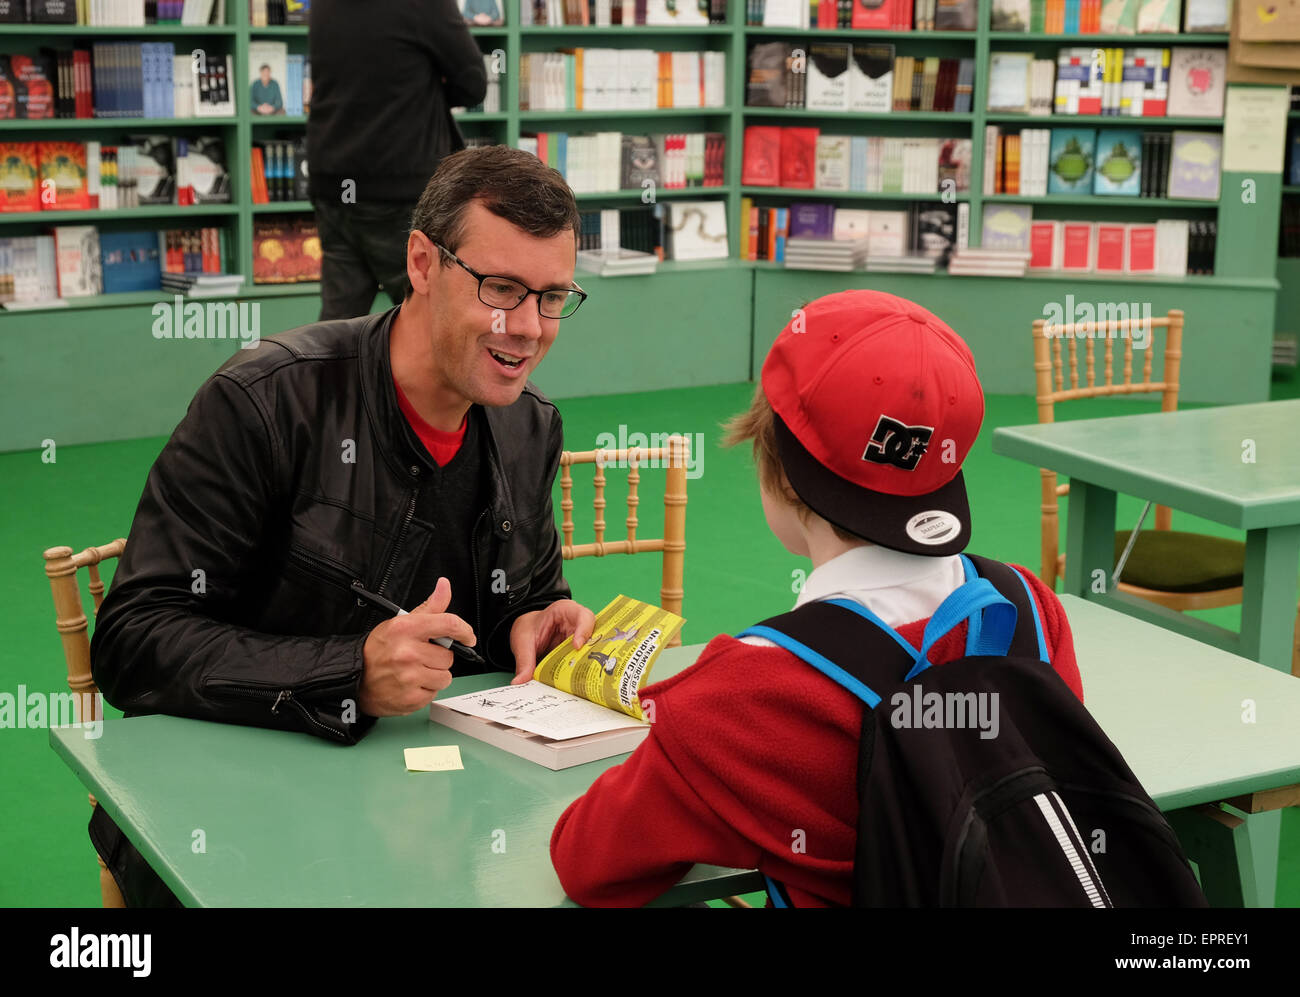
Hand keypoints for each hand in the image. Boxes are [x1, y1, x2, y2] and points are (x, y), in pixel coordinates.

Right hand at [359, 577, 475, 715]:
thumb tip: (444, 585)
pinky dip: (426, 690)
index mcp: (406, 629)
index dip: (464, 631)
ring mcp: (409, 677)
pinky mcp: (411, 698)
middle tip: (420, 657)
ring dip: (434, 675)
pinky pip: (434, 692)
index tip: (468, 637)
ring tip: (415, 671)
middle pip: (448, 656)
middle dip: (439, 657)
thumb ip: (429, 607)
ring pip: (445, 676)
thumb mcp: (400, 622)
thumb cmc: (378, 650)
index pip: (449, 624)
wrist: (355, 678)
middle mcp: (407, 653)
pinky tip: (411, 684)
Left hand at [509, 599, 595, 684]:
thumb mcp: (523, 642)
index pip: (583, 616)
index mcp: (565, 611)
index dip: (583, 630)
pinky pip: (584, 661)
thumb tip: (521, 681)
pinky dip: (581, 670)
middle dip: (589, 652)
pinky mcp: (579, 652)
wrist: (526, 632)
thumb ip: (524, 661)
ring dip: (586, 664)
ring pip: (592, 650)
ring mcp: (580, 638)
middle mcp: (577, 623)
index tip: (577, 646)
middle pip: (593, 636)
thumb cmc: (528, 628)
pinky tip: (575, 681)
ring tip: (580, 678)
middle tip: (583, 667)